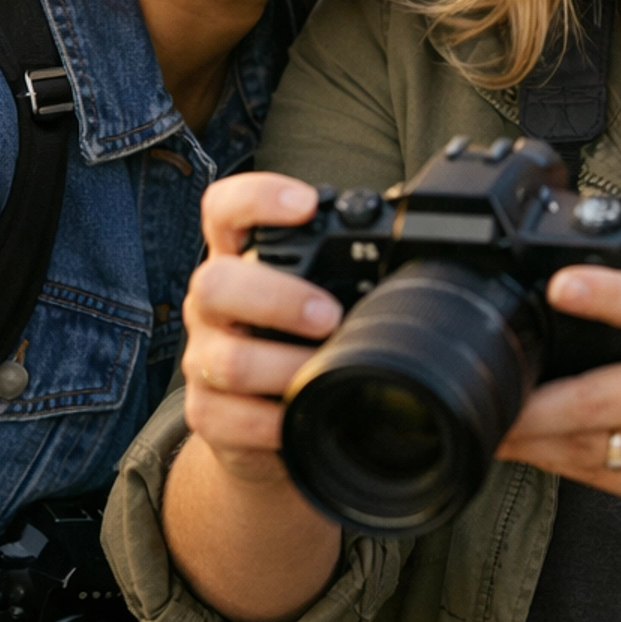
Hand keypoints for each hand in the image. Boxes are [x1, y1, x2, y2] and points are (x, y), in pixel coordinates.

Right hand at [183, 172, 342, 482]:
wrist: (266, 424)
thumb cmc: (302, 342)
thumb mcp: (318, 295)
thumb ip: (343, 270)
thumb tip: (417, 251)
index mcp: (238, 261)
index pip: (225, 209)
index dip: (256, 197)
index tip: (305, 204)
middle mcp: (211, 305)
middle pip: (214, 283)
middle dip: (277, 298)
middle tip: (329, 315)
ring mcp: (203, 358)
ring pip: (226, 359)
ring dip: (285, 366)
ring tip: (325, 369)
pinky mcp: (205, 412)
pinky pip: (229, 417)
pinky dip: (273, 420)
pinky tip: (301, 412)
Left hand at [499, 165, 620, 621]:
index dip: (606, 296)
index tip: (560, 285)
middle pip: (602, 395)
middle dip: (539, 399)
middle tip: (491, 382)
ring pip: (592, 443)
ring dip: (533, 436)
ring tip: (490, 418)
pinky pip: (598, 477)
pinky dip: (555, 462)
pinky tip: (524, 447)